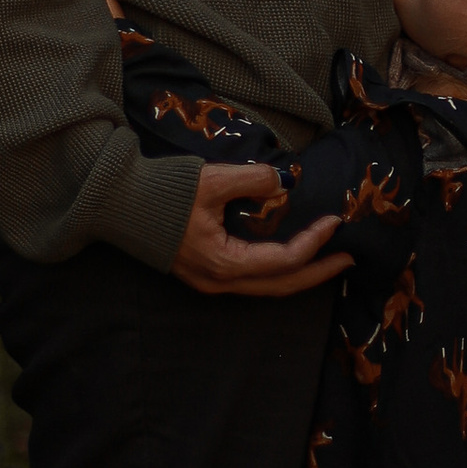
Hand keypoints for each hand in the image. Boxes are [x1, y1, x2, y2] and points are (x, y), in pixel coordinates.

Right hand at [171, 164, 346, 298]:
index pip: (283, 260)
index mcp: (223, 263)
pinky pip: (252, 280)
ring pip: (267, 287)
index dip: (314, 242)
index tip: (335, 220)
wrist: (117, 203)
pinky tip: (291, 257)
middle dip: (318, 272)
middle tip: (350, 258)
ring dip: (300, 274)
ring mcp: (210, 282)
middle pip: (281, 285)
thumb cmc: (162, 192)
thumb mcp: (212, 180)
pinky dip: (278, 271)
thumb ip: (254, 179)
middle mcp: (219, 282)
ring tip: (327, 260)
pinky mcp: (205, 274)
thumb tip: (286, 182)